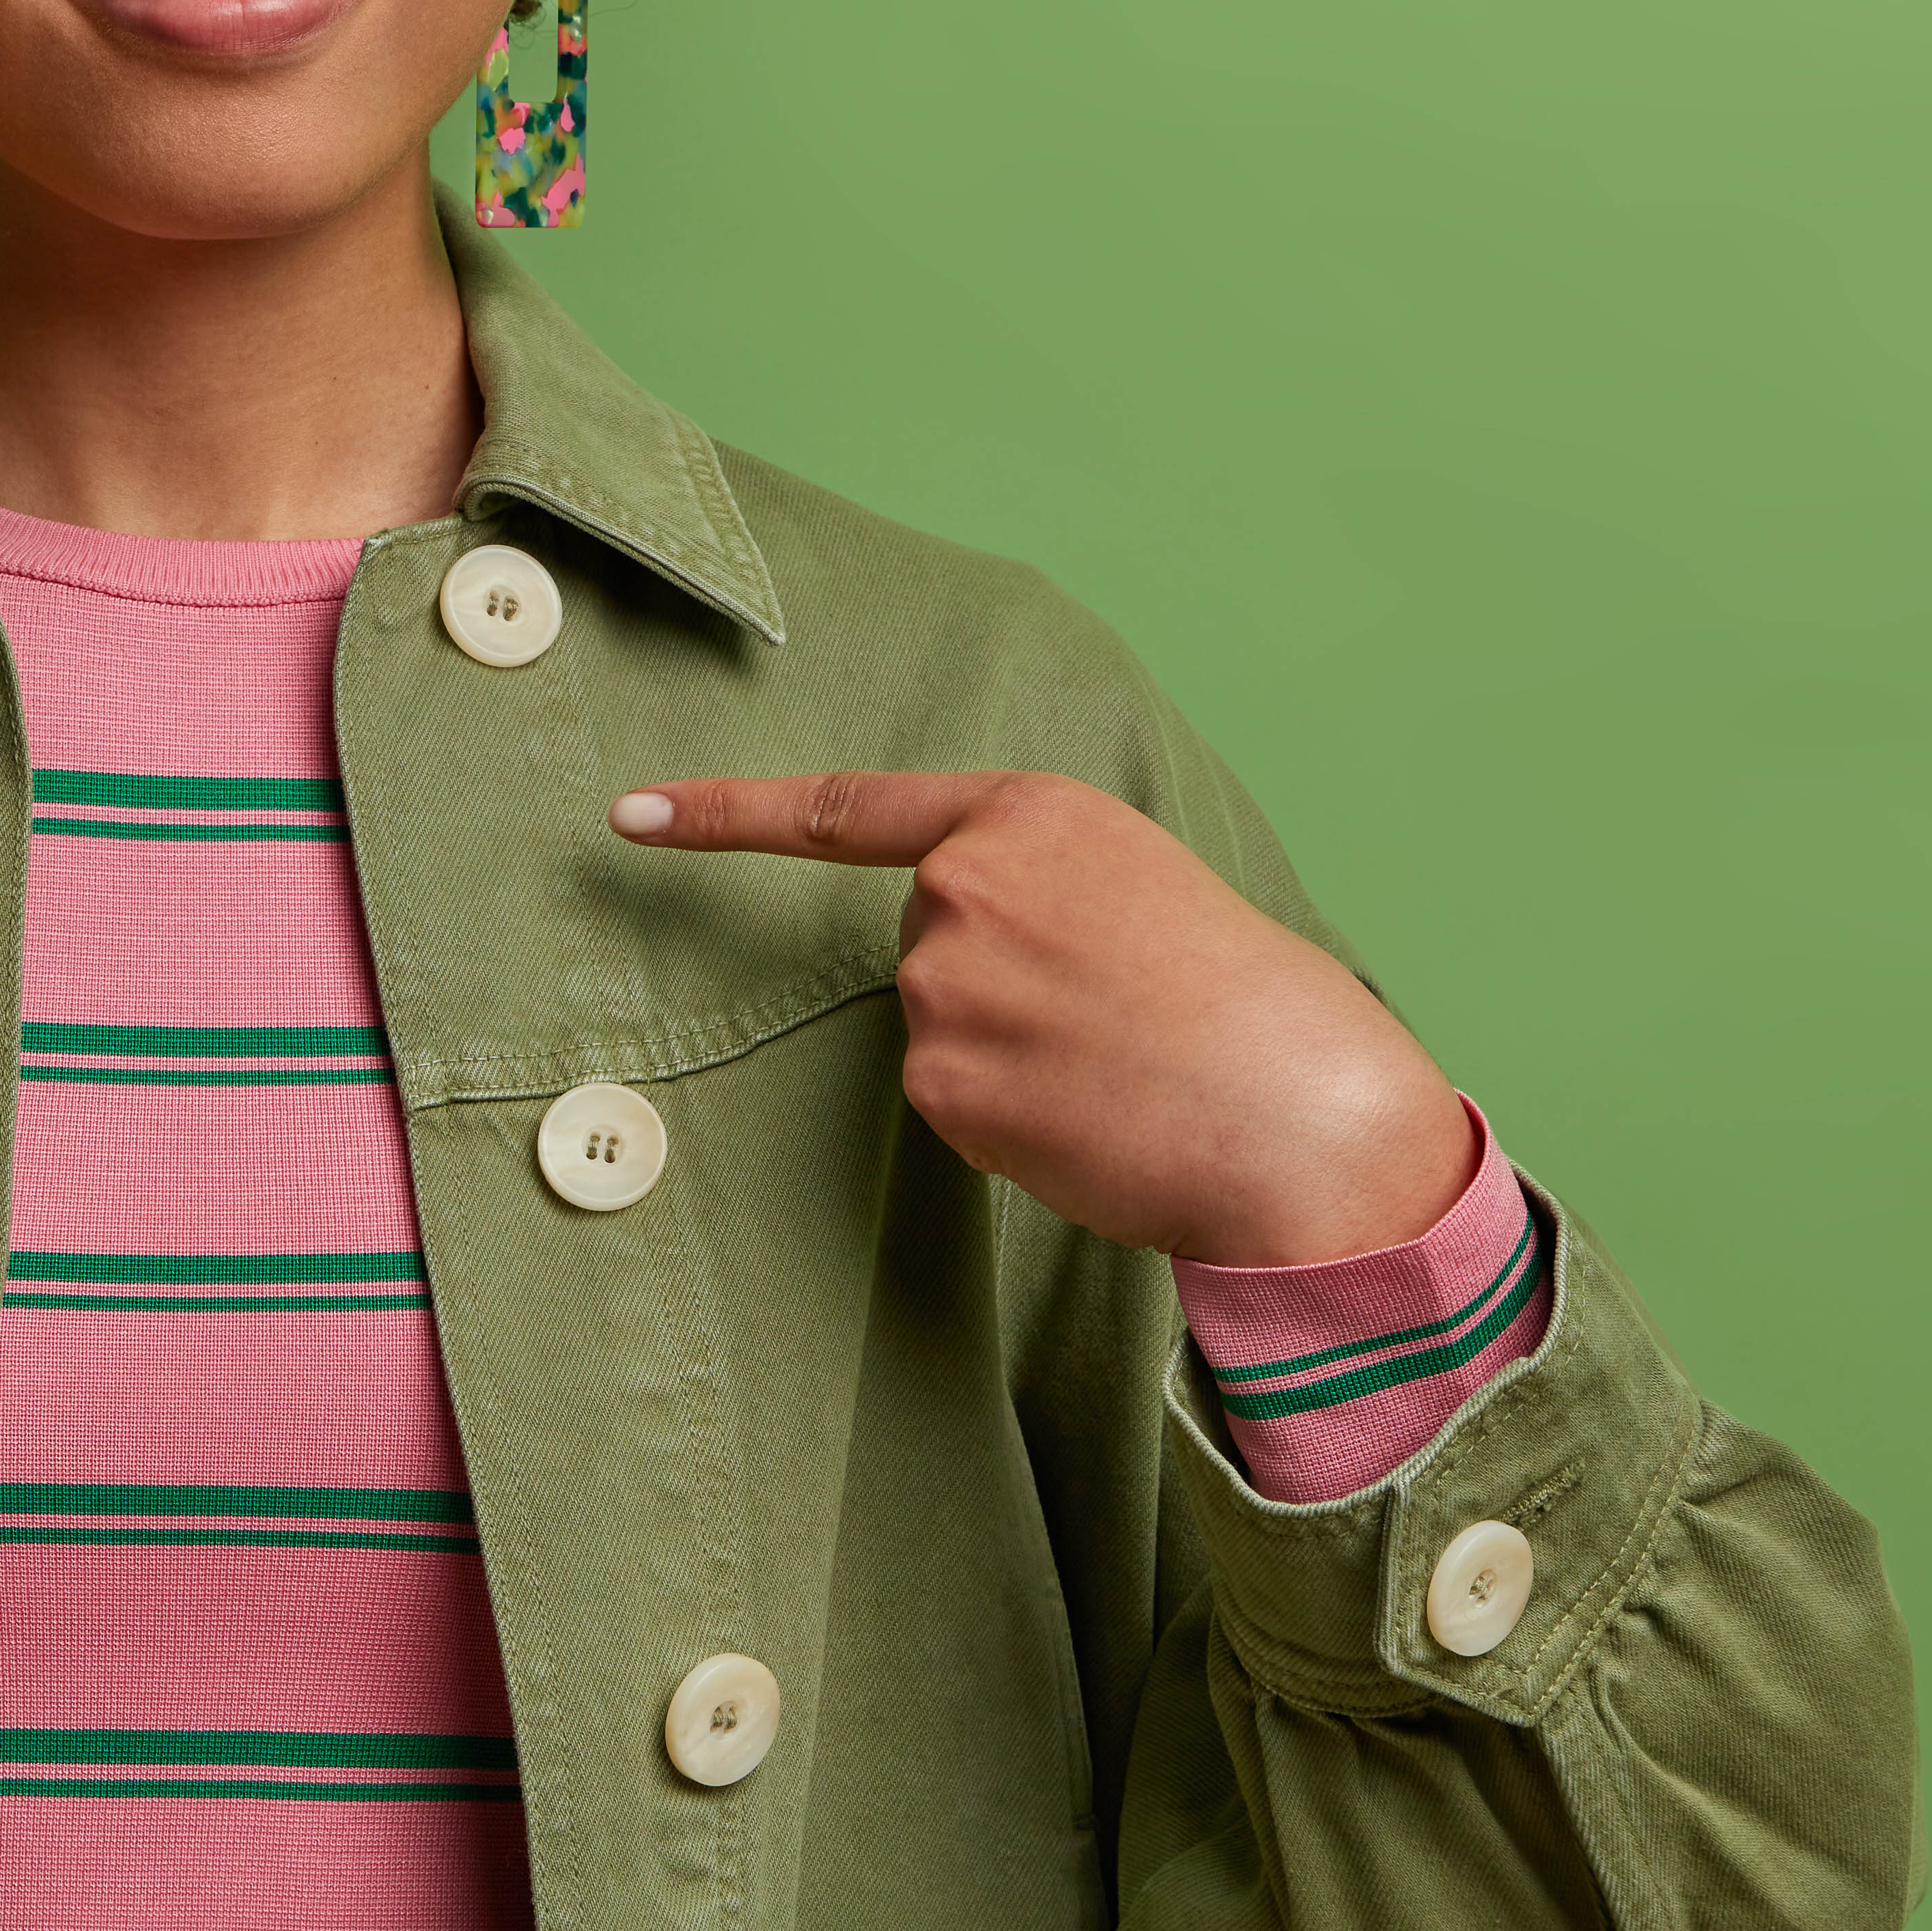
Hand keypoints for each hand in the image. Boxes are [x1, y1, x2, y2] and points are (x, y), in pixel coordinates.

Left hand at [612, 769, 1465, 1264]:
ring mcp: (941, 986)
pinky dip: (1012, 1120)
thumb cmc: (1251, 1006)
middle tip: (1116, 1016)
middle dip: (1001, 985)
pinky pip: (955, 1102)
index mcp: (1027, 814)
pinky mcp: (940, 1083)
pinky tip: (1092, 1118)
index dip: (724, 814)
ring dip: (1012, 1056)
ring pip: (942, 1027)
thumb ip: (1040, 890)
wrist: (1301, 1115)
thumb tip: (964, 949)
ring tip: (1120, 1066)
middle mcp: (963, 887)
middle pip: (929, 943)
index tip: (630, 813)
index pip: (843, 810)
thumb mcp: (1146, 888)